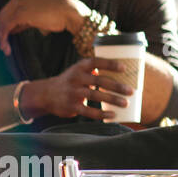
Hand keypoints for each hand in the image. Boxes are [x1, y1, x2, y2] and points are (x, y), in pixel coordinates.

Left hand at [0, 0, 87, 55]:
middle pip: (2, 16)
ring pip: (2, 22)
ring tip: (4, 48)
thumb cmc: (57, 15)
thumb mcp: (37, 15)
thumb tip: (12, 29)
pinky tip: (6, 46)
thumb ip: (24, 20)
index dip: (2, 23)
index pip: (6, 10)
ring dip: (1, 36)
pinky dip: (4, 38)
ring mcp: (18, 4)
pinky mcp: (20, 14)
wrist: (69, 12)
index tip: (2, 35)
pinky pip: (7, 27)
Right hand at [19, 58, 134, 121]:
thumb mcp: (79, 70)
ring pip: (95, 96)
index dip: (110, 64)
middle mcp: (76, 78)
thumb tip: (124, 74)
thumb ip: (96, 70)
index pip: (96, 62)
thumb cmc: (71, 81)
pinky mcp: (71, 106)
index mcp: (80, 67)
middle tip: (131, 91)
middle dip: (117, 86)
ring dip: (112, 100)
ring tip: (126, 103)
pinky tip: (113, 115)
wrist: (46, 94)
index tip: (124, 68)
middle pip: (99, 81)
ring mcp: (73, 92)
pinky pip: (88, 111)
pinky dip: (101, 114)